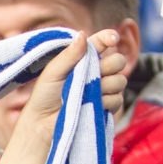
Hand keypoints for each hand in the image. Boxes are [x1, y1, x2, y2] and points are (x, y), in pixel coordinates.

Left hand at [0, 30, 126, 163]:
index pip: (101, 43)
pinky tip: (92, 105)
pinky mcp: (105, 109)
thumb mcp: (52, 73)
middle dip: (110, 65)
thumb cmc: (42, 99)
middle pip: (117, 61)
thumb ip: (69, 55)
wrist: (43, 129)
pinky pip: (117, 100)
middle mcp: (94, 74)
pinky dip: (106, 101)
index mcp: (80, 60)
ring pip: (120, 81)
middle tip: (95, 73)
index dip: (108, 38)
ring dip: (107, 85)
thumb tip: (83, 34)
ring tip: (87, 94)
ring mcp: (101, 91)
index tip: (110, 39)